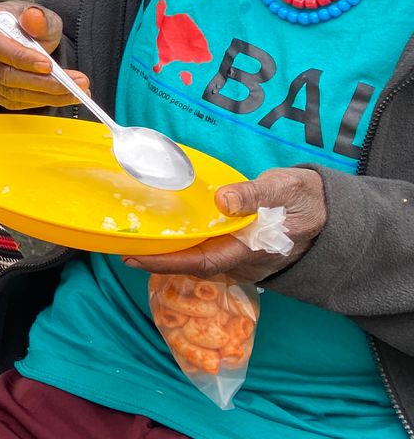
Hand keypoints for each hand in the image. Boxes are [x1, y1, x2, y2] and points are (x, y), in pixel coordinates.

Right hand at [0, 2, 90, 109]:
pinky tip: (54, 97)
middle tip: (76, 85)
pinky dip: (33, 101)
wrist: (8, 33)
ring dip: (45, 96)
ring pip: (9, 93)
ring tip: (74, 93)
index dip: (22, 58)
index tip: (49, 66)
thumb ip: (38, 17)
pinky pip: (8, 102)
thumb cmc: (20, 22)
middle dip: (44, 83)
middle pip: (6, 76)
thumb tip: (34, 18)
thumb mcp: (35, 12)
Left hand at [128, 167, 326, 280]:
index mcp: (251, 249)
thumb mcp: (284, 189)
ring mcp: (242, 257)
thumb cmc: (305, 198)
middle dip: (158, 258)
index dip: (167, 263)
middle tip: (123, 244)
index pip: (201, 262)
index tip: (134, 258)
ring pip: (200, 258)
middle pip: (193, 264)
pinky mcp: (241, 249)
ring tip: (136, 237)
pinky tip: (166, 232)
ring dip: (169, 251)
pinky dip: (185, 243)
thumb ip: (254, 195)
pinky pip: (208, 250)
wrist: (330, 211)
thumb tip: (223, 201)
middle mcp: (243, 260)